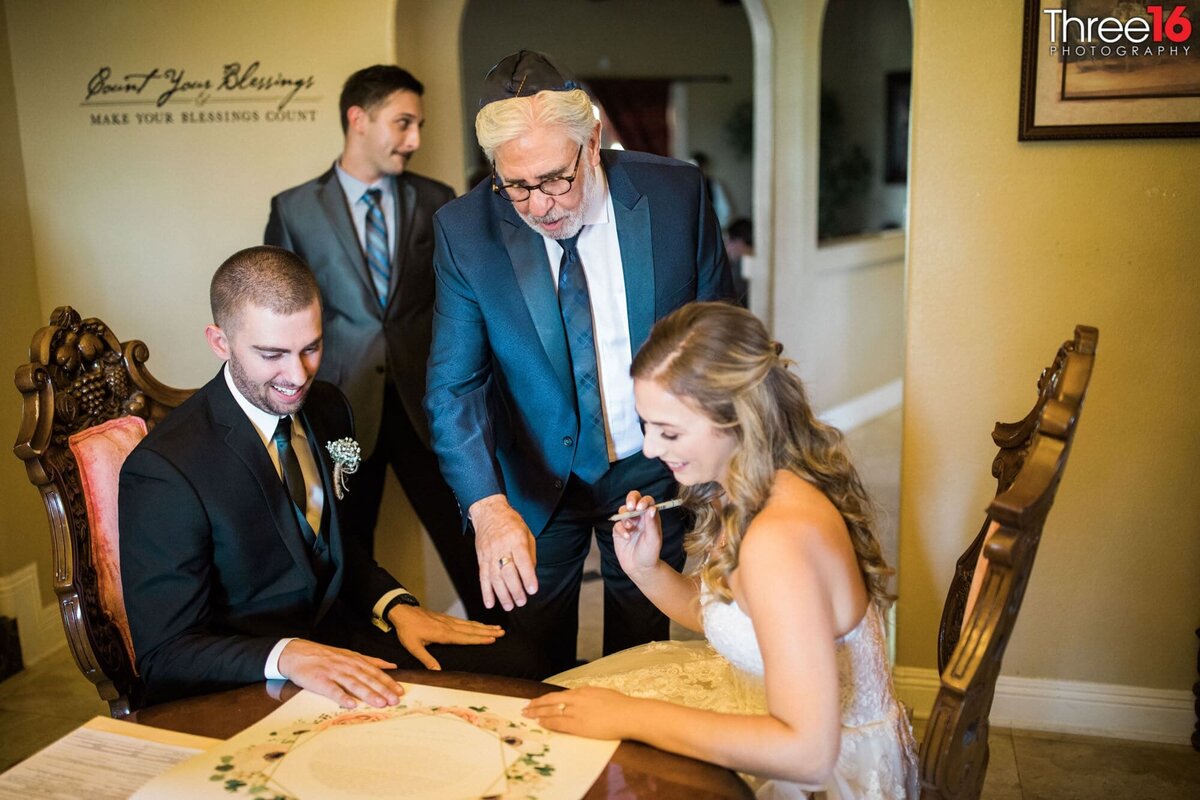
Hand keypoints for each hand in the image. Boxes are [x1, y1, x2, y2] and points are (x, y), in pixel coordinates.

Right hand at [277, 639, 403, 708]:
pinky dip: (342, 697)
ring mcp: (334, 673)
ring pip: (354, 684)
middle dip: (383, 690)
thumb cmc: (325, 656)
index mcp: (355, 660)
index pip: (375, 671)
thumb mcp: (349, 654)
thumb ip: (370, 661)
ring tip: (380, 703)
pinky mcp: (320, 681)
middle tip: (394, 700)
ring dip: (368, 694)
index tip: (400, 691)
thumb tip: (390, 665)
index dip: (388, 681)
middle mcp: (347, 666)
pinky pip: (333, 690)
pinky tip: (351, 705)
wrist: (297, 653)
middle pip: (368, 678)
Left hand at [389, 604, 504, 669]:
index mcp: (443, 634)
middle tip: (502, 632)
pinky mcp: (445, 618)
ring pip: (469, 624)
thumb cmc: (407, 630)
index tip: (493, 639)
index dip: (480, 639)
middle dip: (487, 631)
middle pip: (472, 630)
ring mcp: (448, 621)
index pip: (465, 638)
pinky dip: (474, 623)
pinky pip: (463, 621)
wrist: (402, 612)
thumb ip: (427, 659)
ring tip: (496, 627)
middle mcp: (448, 626)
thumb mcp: (414, 647)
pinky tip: (478, 624)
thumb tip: (438, 672)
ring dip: (483, 626)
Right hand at [469, 494, 537, 610]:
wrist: (489, 512)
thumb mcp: (527, 534)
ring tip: (509, 606)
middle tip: (522, 601)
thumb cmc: (511, 523)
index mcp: (516, 540)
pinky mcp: (481, 559)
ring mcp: (489, 554)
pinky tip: (490, 603)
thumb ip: (530, 555)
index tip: (532, 590)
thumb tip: (531, 576)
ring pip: (495, 578)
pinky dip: (486, 592)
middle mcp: (501, 547)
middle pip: (508, 572)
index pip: (522, 561)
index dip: (528, 577)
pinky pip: (483, 577)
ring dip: (502, 595)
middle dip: (515, 590)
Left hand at [522, 687, 635, 739]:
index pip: (558, 694)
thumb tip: (582, 696)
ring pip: (551, 712)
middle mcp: (577, 699)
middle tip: (526, 708)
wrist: (629, 715)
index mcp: (583, 691)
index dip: (545, 698)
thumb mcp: (603, 694)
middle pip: (551, 700)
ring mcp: (577, 712)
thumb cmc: (621, 706)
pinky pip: (558, 723)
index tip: (537, 701)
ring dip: (538, 714)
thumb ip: (590, 695)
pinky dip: (548, 723)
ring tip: (528, 715)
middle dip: (536, 704)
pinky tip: (540, 723)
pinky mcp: (579, 725)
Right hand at [612, 491, 663, 579]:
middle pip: (633, 499)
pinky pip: (617, 524)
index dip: (643, 501)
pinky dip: (621, 529)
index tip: (640, 507)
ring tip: (630, 527)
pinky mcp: (619, 531)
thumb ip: (652, 523)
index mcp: (650, 517)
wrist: (640, 568)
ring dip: (626, 517)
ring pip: (623, 510)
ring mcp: (628, 523)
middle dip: (631, 500)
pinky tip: (626, 537)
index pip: (647, 501)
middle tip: (631, 507)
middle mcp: (639, 517)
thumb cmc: (650, 554)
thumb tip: (651, 508)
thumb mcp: (654, 539)